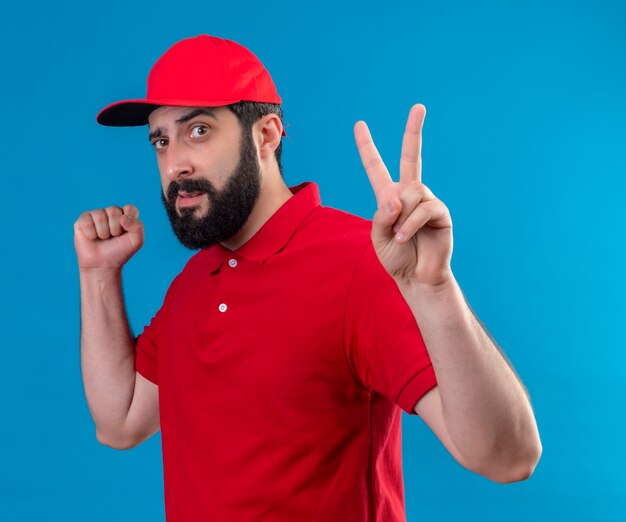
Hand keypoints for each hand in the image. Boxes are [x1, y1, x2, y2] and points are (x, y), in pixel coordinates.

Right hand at [74, 204, 143, 271]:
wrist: (103, 265)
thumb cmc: (120, 252)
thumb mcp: (136, 242)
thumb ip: (137, 227)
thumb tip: (122, 217)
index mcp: (126, 215)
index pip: (130, 209)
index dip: (129, 223)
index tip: (126, 233)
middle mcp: (111, 212)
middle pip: (114, 211)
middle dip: (115, 229)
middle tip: (113, 237)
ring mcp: (96, 214)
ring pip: (100, 216)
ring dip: (103, 232)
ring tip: (103, 238)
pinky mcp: (83, 220)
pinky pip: (87, 222)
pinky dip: (91, 234)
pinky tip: (92, 238)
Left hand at [354, 104, 452, 286]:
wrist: (416, 277)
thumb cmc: (395, 257)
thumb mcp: (377, 237)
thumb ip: (381, 215)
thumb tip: (397, 196)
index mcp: (388, 197)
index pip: (376, 168)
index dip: (367, 147)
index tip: (359, 125)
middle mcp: (408, 193)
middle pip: (412, 156)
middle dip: (414, 131)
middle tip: (419, 106)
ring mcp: (426, 200)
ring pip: (411, 191)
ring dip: (401, 216)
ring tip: (399, 235)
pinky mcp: (440, 212)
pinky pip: (423, 207)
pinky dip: (411, 223)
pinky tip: (406, 236)